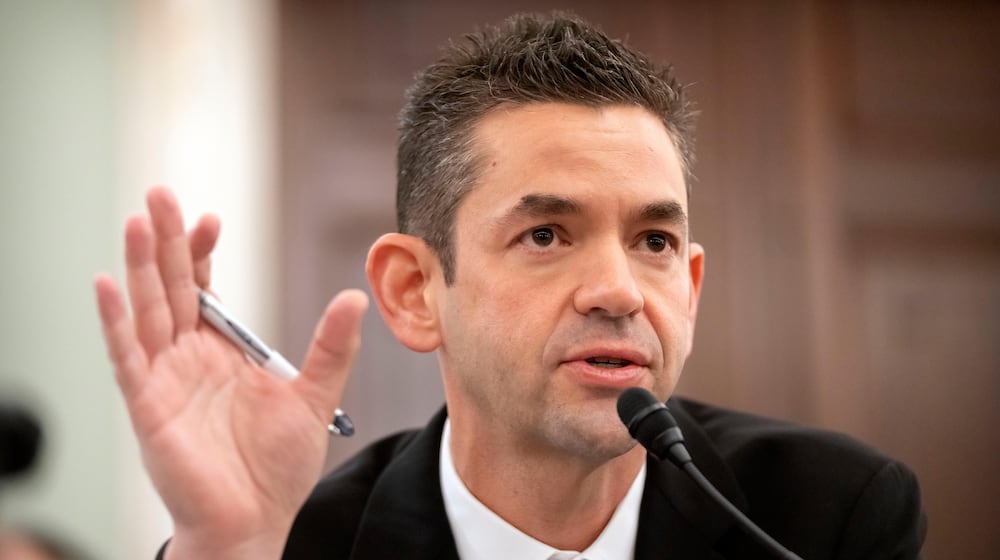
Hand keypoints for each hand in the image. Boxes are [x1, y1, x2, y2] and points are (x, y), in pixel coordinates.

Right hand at [94, 187, 367, 558]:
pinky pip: (127, 357)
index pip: (206, 289)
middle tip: (159, 193)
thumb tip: (355, 298)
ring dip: (140, 266)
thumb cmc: (276, 466)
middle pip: (172, 287)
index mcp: (223, 351)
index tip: (210, 217)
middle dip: (165, 241)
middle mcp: (188, 358)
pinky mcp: (148, 405)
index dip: (204, 253)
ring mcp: (164, 379)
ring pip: (148, 310)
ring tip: (135, 221)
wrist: (254, 519)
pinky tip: (108, 284)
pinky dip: (116, 321)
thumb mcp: (312, 397)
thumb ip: (330, 348)